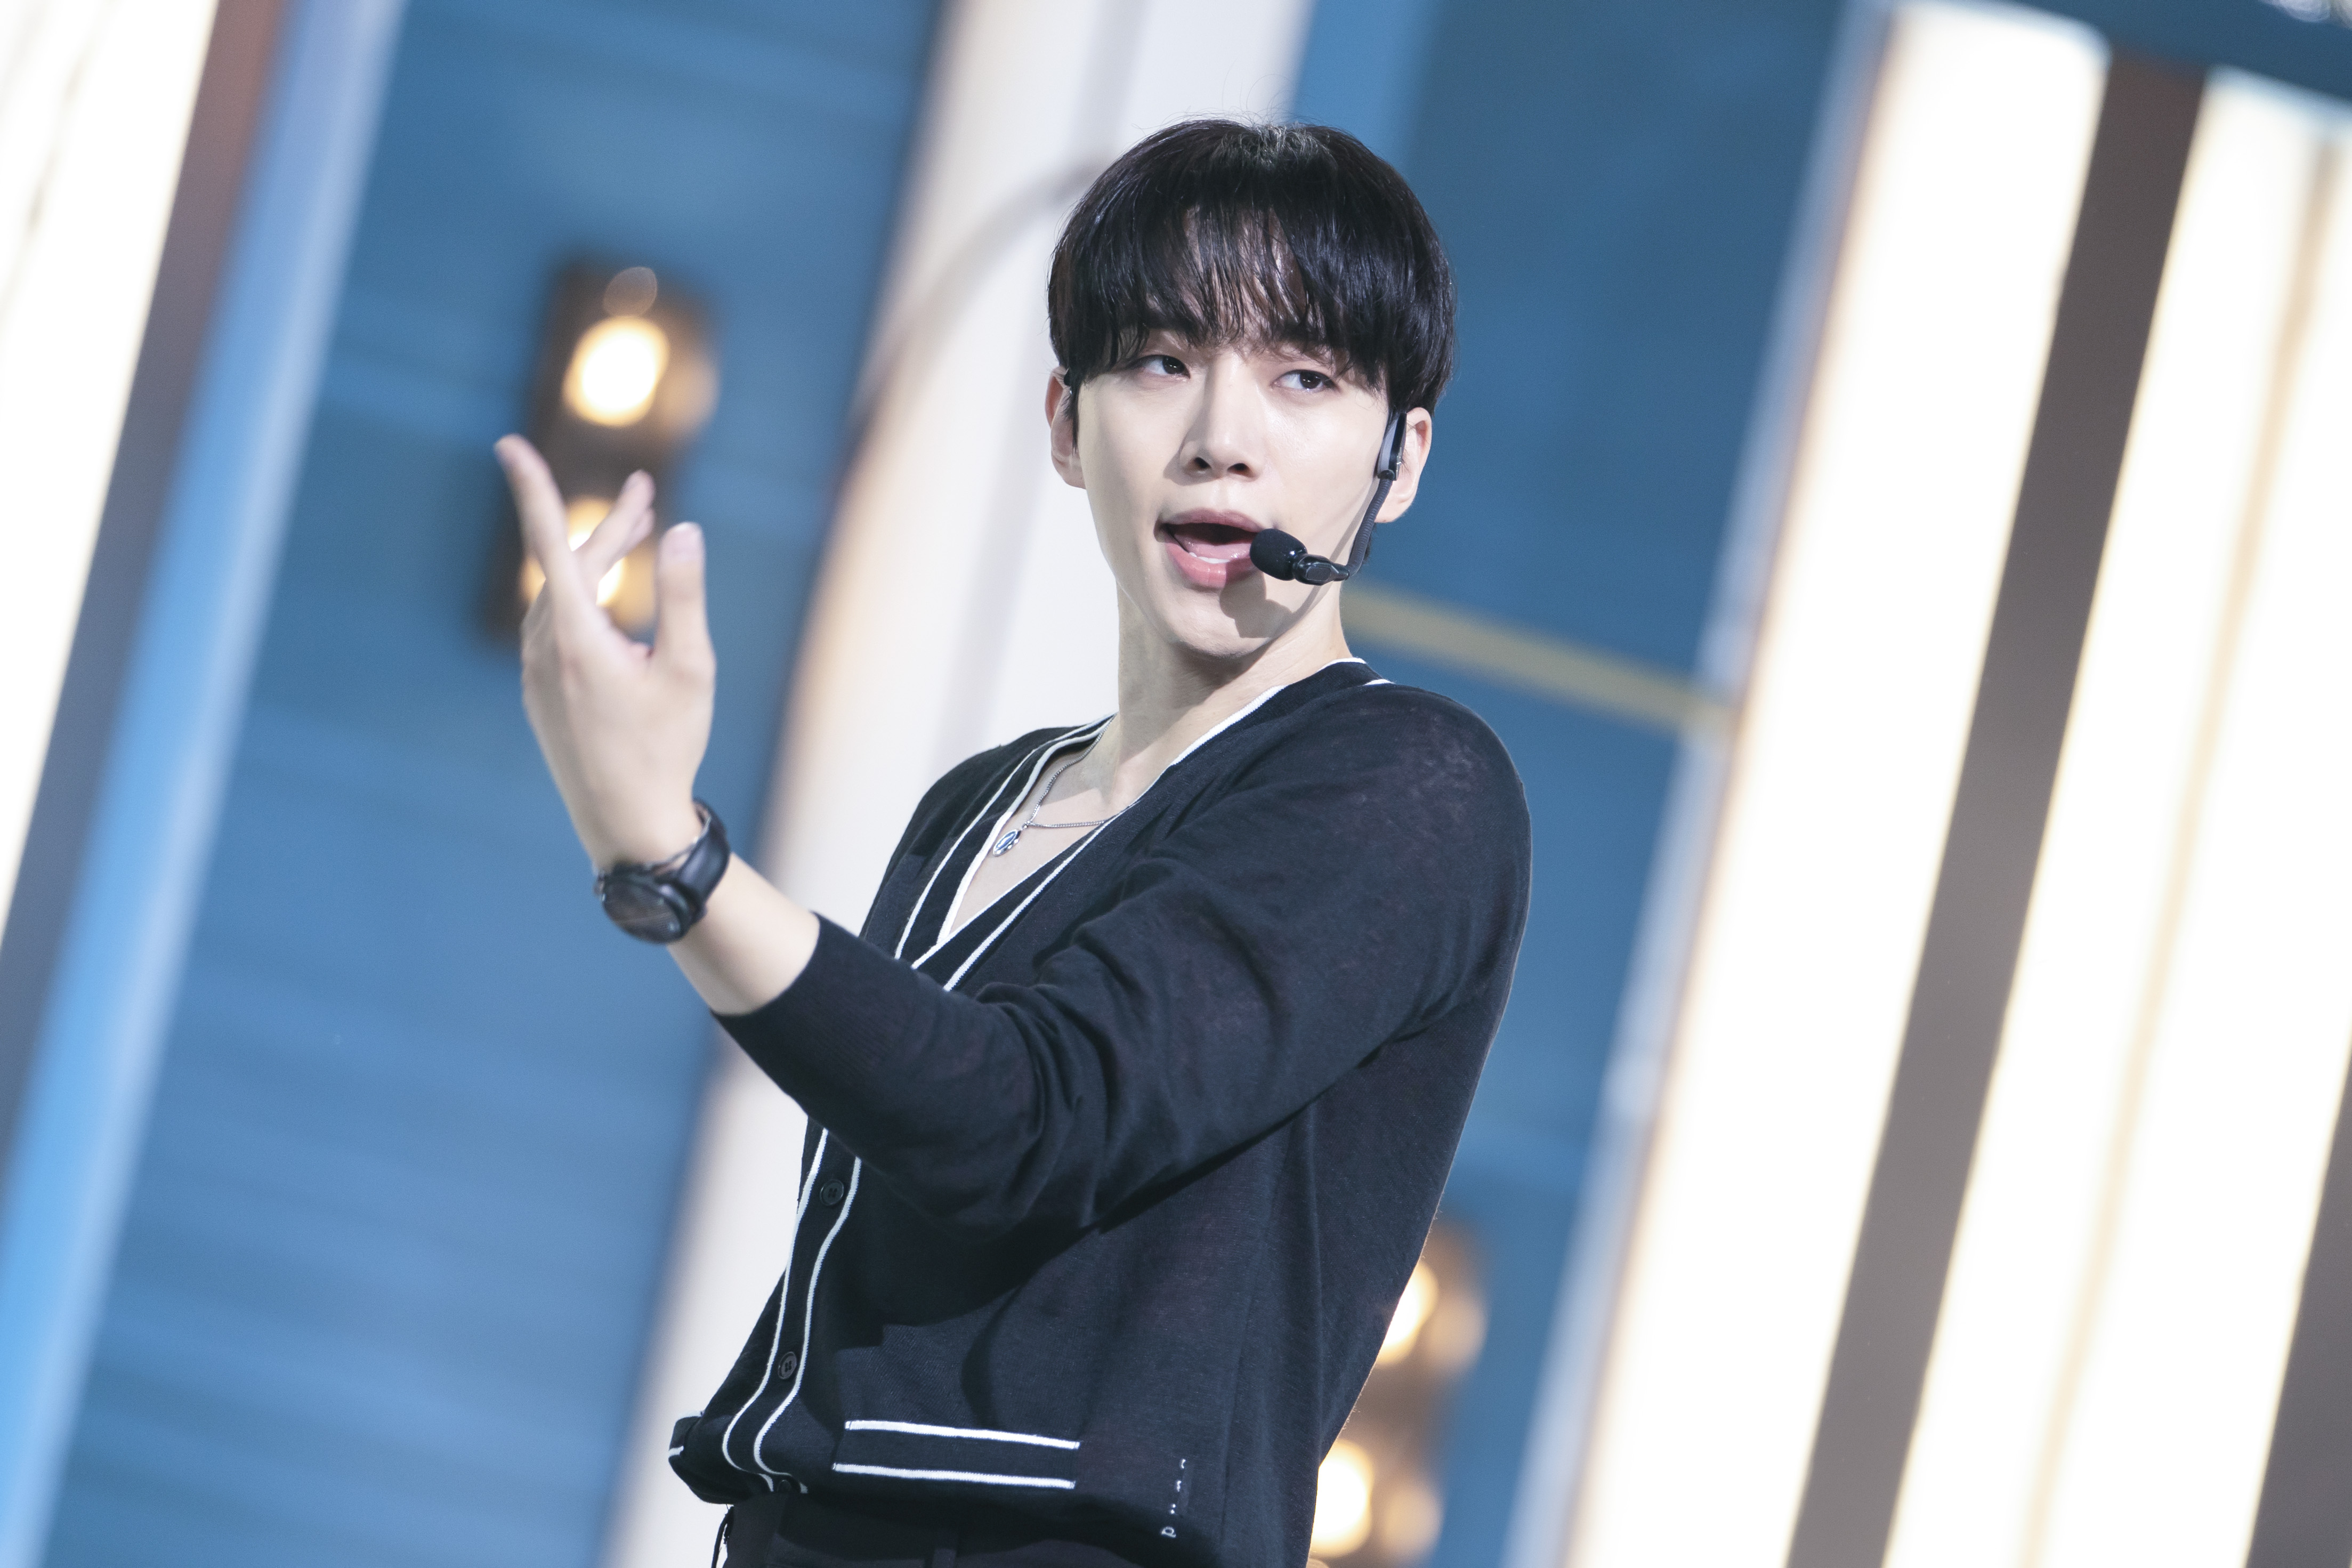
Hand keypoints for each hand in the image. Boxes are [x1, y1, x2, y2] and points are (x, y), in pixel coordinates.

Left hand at [498, 435, 711, 868]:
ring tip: (639, 538)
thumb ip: (686, 597)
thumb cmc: (666, 749)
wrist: (627, 825)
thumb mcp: (691, 670)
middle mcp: (545, 651)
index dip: (533, 490)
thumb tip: (683, 530)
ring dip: (598, 564)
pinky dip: (584, 601)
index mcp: (577, 639)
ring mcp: (537, 675)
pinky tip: (615, 605)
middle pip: (570, 567)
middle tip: (647, 496)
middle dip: (610, 530)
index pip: (550, 544)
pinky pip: (556, 628)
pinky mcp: (541, 694)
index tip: (507, 445)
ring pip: (561, 598)